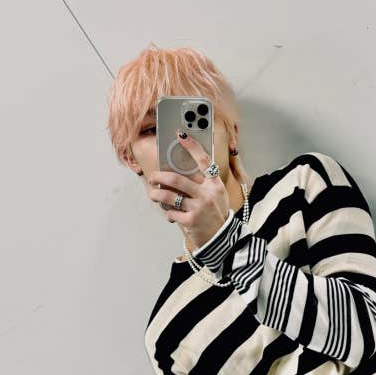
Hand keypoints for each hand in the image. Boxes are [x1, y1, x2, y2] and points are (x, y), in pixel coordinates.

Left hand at [148, 130, 230, 250]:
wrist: (223, 239)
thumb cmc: (217, 215)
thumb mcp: (217, 195)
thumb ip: (205, 183)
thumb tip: (183, 170)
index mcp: (215, 185)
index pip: (203, 161)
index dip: (192, 146)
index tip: (181, 135)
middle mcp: (207, 194)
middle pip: (177, 180)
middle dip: (159, 177)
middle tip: (153, 177)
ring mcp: (199, 208)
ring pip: (169, 196)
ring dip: (157, 194)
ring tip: (154, 194)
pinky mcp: (191, 221)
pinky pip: (171, 213)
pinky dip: (168, 214)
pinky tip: (171, 215)